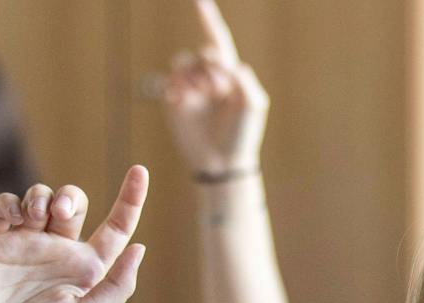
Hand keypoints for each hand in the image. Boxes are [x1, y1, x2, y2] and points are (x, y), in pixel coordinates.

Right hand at [0, 168, 148, 302]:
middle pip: (73, 203)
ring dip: (41, 196)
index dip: (130, 199)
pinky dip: (12, 203)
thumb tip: (139, 247)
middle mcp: (57, 252)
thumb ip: (117, 285)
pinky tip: (15, 218)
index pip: (115, 227)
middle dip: (70, 196)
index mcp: (85, 269)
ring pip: (39, 198)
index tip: (140, 170)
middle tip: (61, 211)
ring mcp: (24, 244)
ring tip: (36, 215)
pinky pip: (5, 205)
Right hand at [163, 0, 268, 174]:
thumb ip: (242, 77)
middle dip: (212, 68)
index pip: (217, 40)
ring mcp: (190, 90)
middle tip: (219, 91)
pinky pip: (170, 81)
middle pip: (203, 52)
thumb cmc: (243, 134)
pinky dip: (177, 85)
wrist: (223, 162)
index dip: (207, 19)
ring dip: (195, 75)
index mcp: (229, 75)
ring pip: (183, 62)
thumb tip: (224, 62)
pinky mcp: (174, 102)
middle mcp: (208, 78)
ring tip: (204, 95)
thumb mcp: (253, 103)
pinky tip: (182, 99)